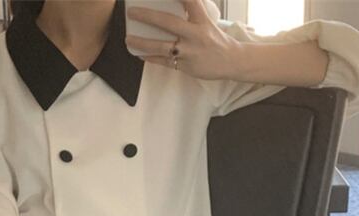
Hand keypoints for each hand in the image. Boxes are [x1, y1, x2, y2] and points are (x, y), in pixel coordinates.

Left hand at [125, 0, 241, 79]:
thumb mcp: (207, 20)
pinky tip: (138, 53)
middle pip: (168, 23)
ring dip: (142, 43)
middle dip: (148, 16)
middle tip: (132, 12)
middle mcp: (195, 34)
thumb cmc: (215, 38)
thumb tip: (176, 2)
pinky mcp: (185, 66)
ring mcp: (189, 52)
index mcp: (202, 19)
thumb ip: (192, 10)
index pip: (189, 1)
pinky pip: (163, 62)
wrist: (230, 61)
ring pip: (162, 47)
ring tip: (128, 39)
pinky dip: (149, 57)